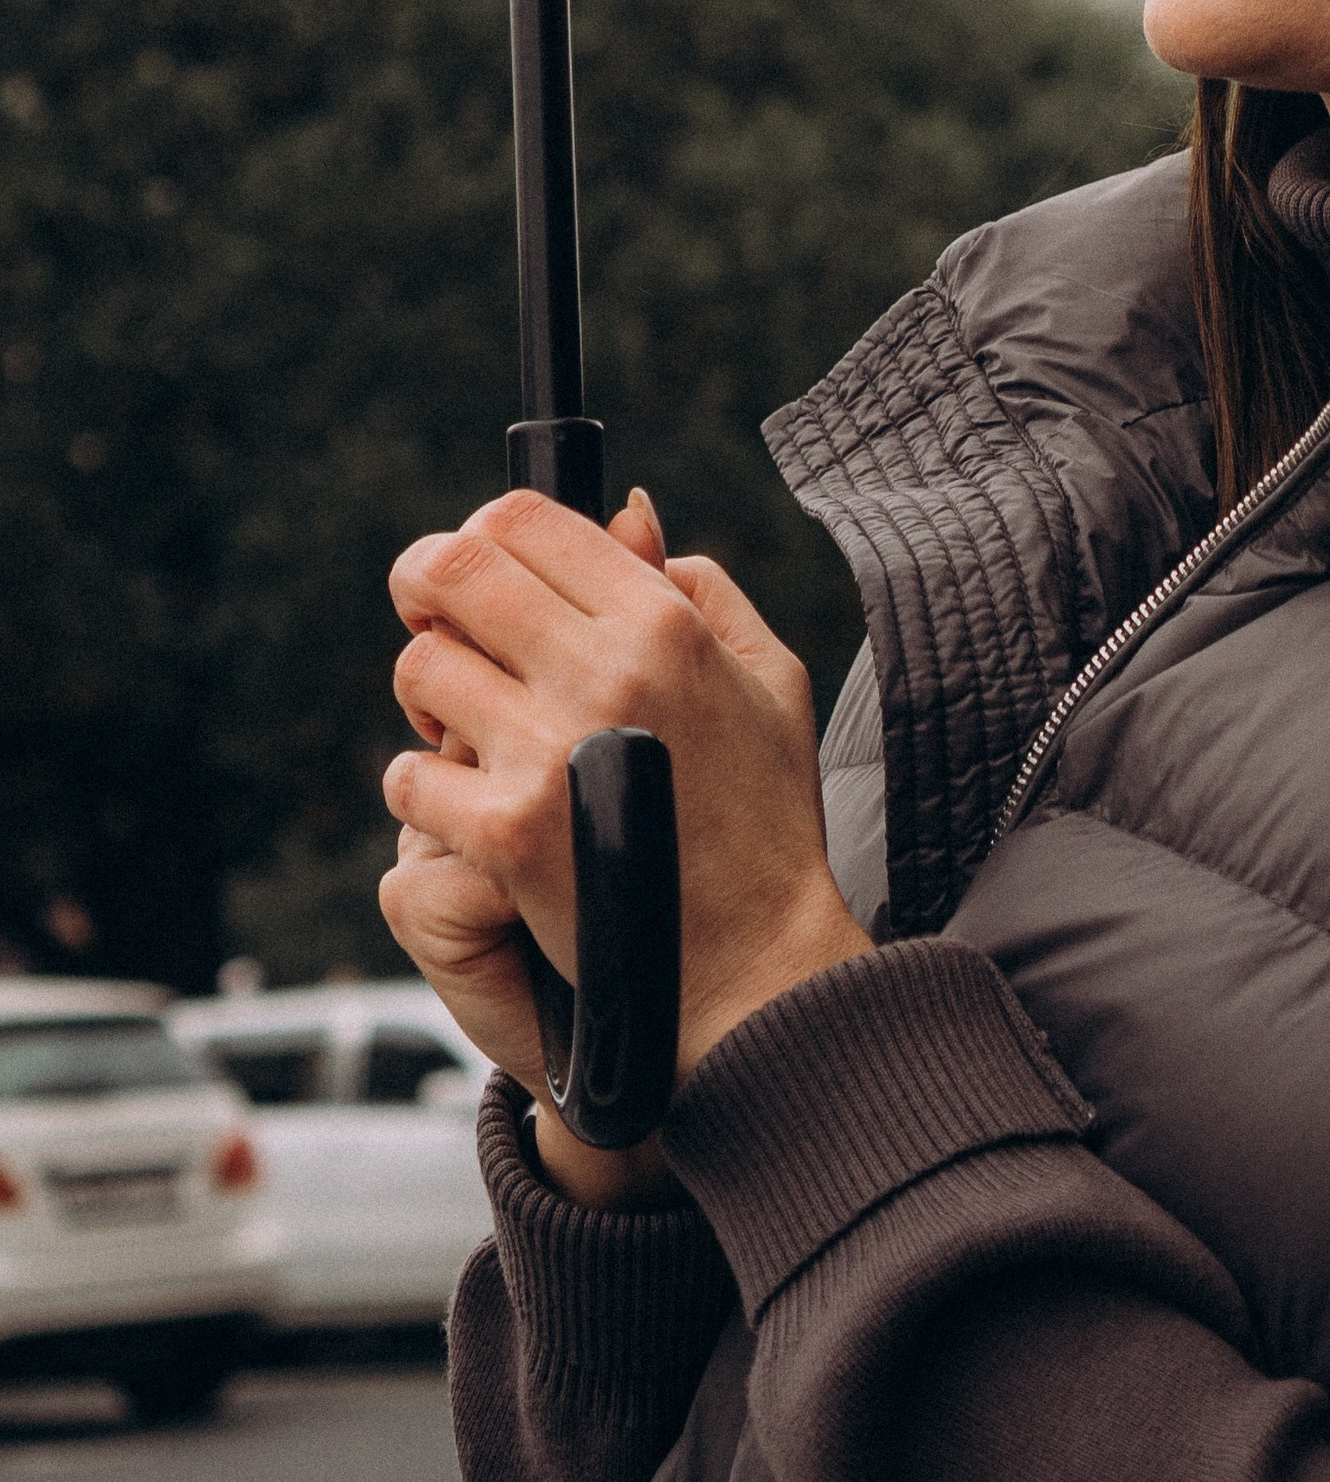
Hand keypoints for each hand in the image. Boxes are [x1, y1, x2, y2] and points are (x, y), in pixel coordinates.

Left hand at [378, 482, 866, 1197]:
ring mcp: (551, 752)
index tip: (477, 571)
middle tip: (435, 622)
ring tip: (461, 728)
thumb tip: (627, 516)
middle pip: (453, 569)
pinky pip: (410, 776)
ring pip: (420, 669)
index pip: (523, 519)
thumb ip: (698, 582)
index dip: (482, 532)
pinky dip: (423, 789)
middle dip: (425, 587)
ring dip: (429, 696)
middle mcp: (604, 671)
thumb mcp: (767, 676)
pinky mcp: (508, 835)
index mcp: (663, 622)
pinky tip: (466, 806)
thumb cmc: (765, 818)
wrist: (756, 965)